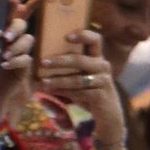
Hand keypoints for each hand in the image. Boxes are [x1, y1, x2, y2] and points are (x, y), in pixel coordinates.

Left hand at [0, 0, 35, 122]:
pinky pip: (27, 59)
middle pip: (22, 23)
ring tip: (5, 52)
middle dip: (16, 25)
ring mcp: (20, 53)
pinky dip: (16, 60)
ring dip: (17, 44)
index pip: (9, 13)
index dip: (17, 2)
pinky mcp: (24, 68)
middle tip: (6, 35)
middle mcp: (12, 40)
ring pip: (28, 40)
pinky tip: (5, 63)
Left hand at [37, 25, 122, 139]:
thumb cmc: (89, 91)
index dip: (83, 35)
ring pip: (77, 79)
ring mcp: (103, 81)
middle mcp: (103, 66)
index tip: (66, 36)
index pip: (95, 39)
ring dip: (58, 80)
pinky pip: (80, 92)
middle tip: (43, 62)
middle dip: (60, 61)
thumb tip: (41, 60)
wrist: (108, 114)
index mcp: (97, 57)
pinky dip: (64, 92)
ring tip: (42, 82)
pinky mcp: (101, 96)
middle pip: (80, 59)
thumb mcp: (81, 76)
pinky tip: (51, 92)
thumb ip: (68, 68)